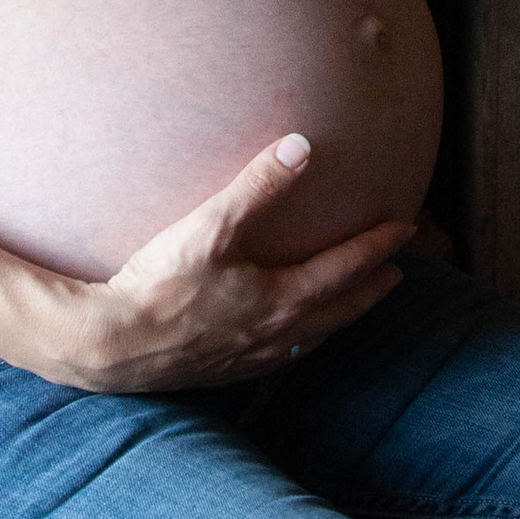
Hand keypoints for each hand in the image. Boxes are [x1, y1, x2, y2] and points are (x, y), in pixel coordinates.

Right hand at [59, 134, 414, 394]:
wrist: (113, 344)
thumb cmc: (161, 285)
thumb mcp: (211, 227)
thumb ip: (258, 186)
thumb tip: (300, 146)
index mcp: (284, 300)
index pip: (347, 268)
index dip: (379, 246)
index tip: (406, 229)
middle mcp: (279, 335)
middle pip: (342, 309)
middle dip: (372, 288)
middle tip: (397, 273)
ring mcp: (254, 359)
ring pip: (315, 338)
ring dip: (341, 318)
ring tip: (351, 304)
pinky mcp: (227, 372)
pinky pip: (284, 358)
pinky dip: (303, 342)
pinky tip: (289, 340)